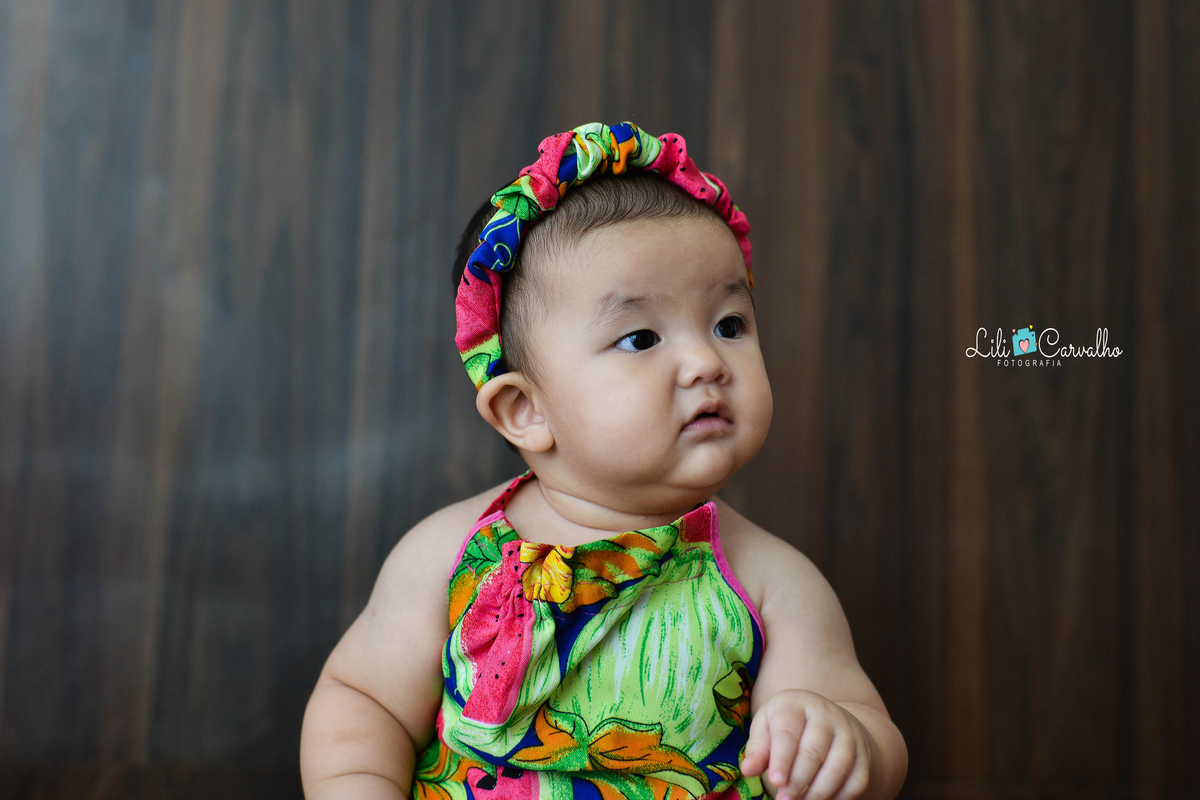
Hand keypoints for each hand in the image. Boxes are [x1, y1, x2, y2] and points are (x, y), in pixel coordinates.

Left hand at [739, 689, 872, 799]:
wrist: (826, 717)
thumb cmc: (787, 725)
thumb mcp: (767, 727)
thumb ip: (758, 748)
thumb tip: (747, 769)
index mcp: (795, 705)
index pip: (788, 732)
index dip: (782, 758)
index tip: (775, 781)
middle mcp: (826, 715)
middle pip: (814, 750)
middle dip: (798, 780)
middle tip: (784, 799)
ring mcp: (848, 733)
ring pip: (838, 765)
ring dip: (819, 791)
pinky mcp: (863, 752)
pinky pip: (857, 779)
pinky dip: (841, 795)